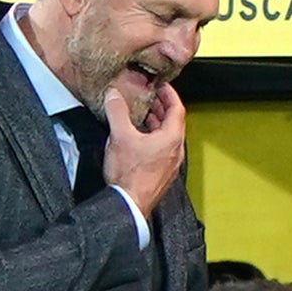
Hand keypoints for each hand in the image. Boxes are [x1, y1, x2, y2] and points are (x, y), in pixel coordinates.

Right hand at [101, 81, 185, 217]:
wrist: (129, 205)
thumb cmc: (130, 175)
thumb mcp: (120, 136)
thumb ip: (117, 111)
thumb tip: (114, 95)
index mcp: (172, 138)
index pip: (177, 108)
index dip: (169, 94)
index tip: (161, 86)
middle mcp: (175, 151)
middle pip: (173, 123)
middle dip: (160, 108)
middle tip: (149, 97)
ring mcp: (170, 164)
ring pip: (166, 137)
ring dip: (155, 124)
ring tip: (141, 115)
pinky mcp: (161, 174)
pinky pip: (161, 150)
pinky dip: (152, 139)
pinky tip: (137, 139)